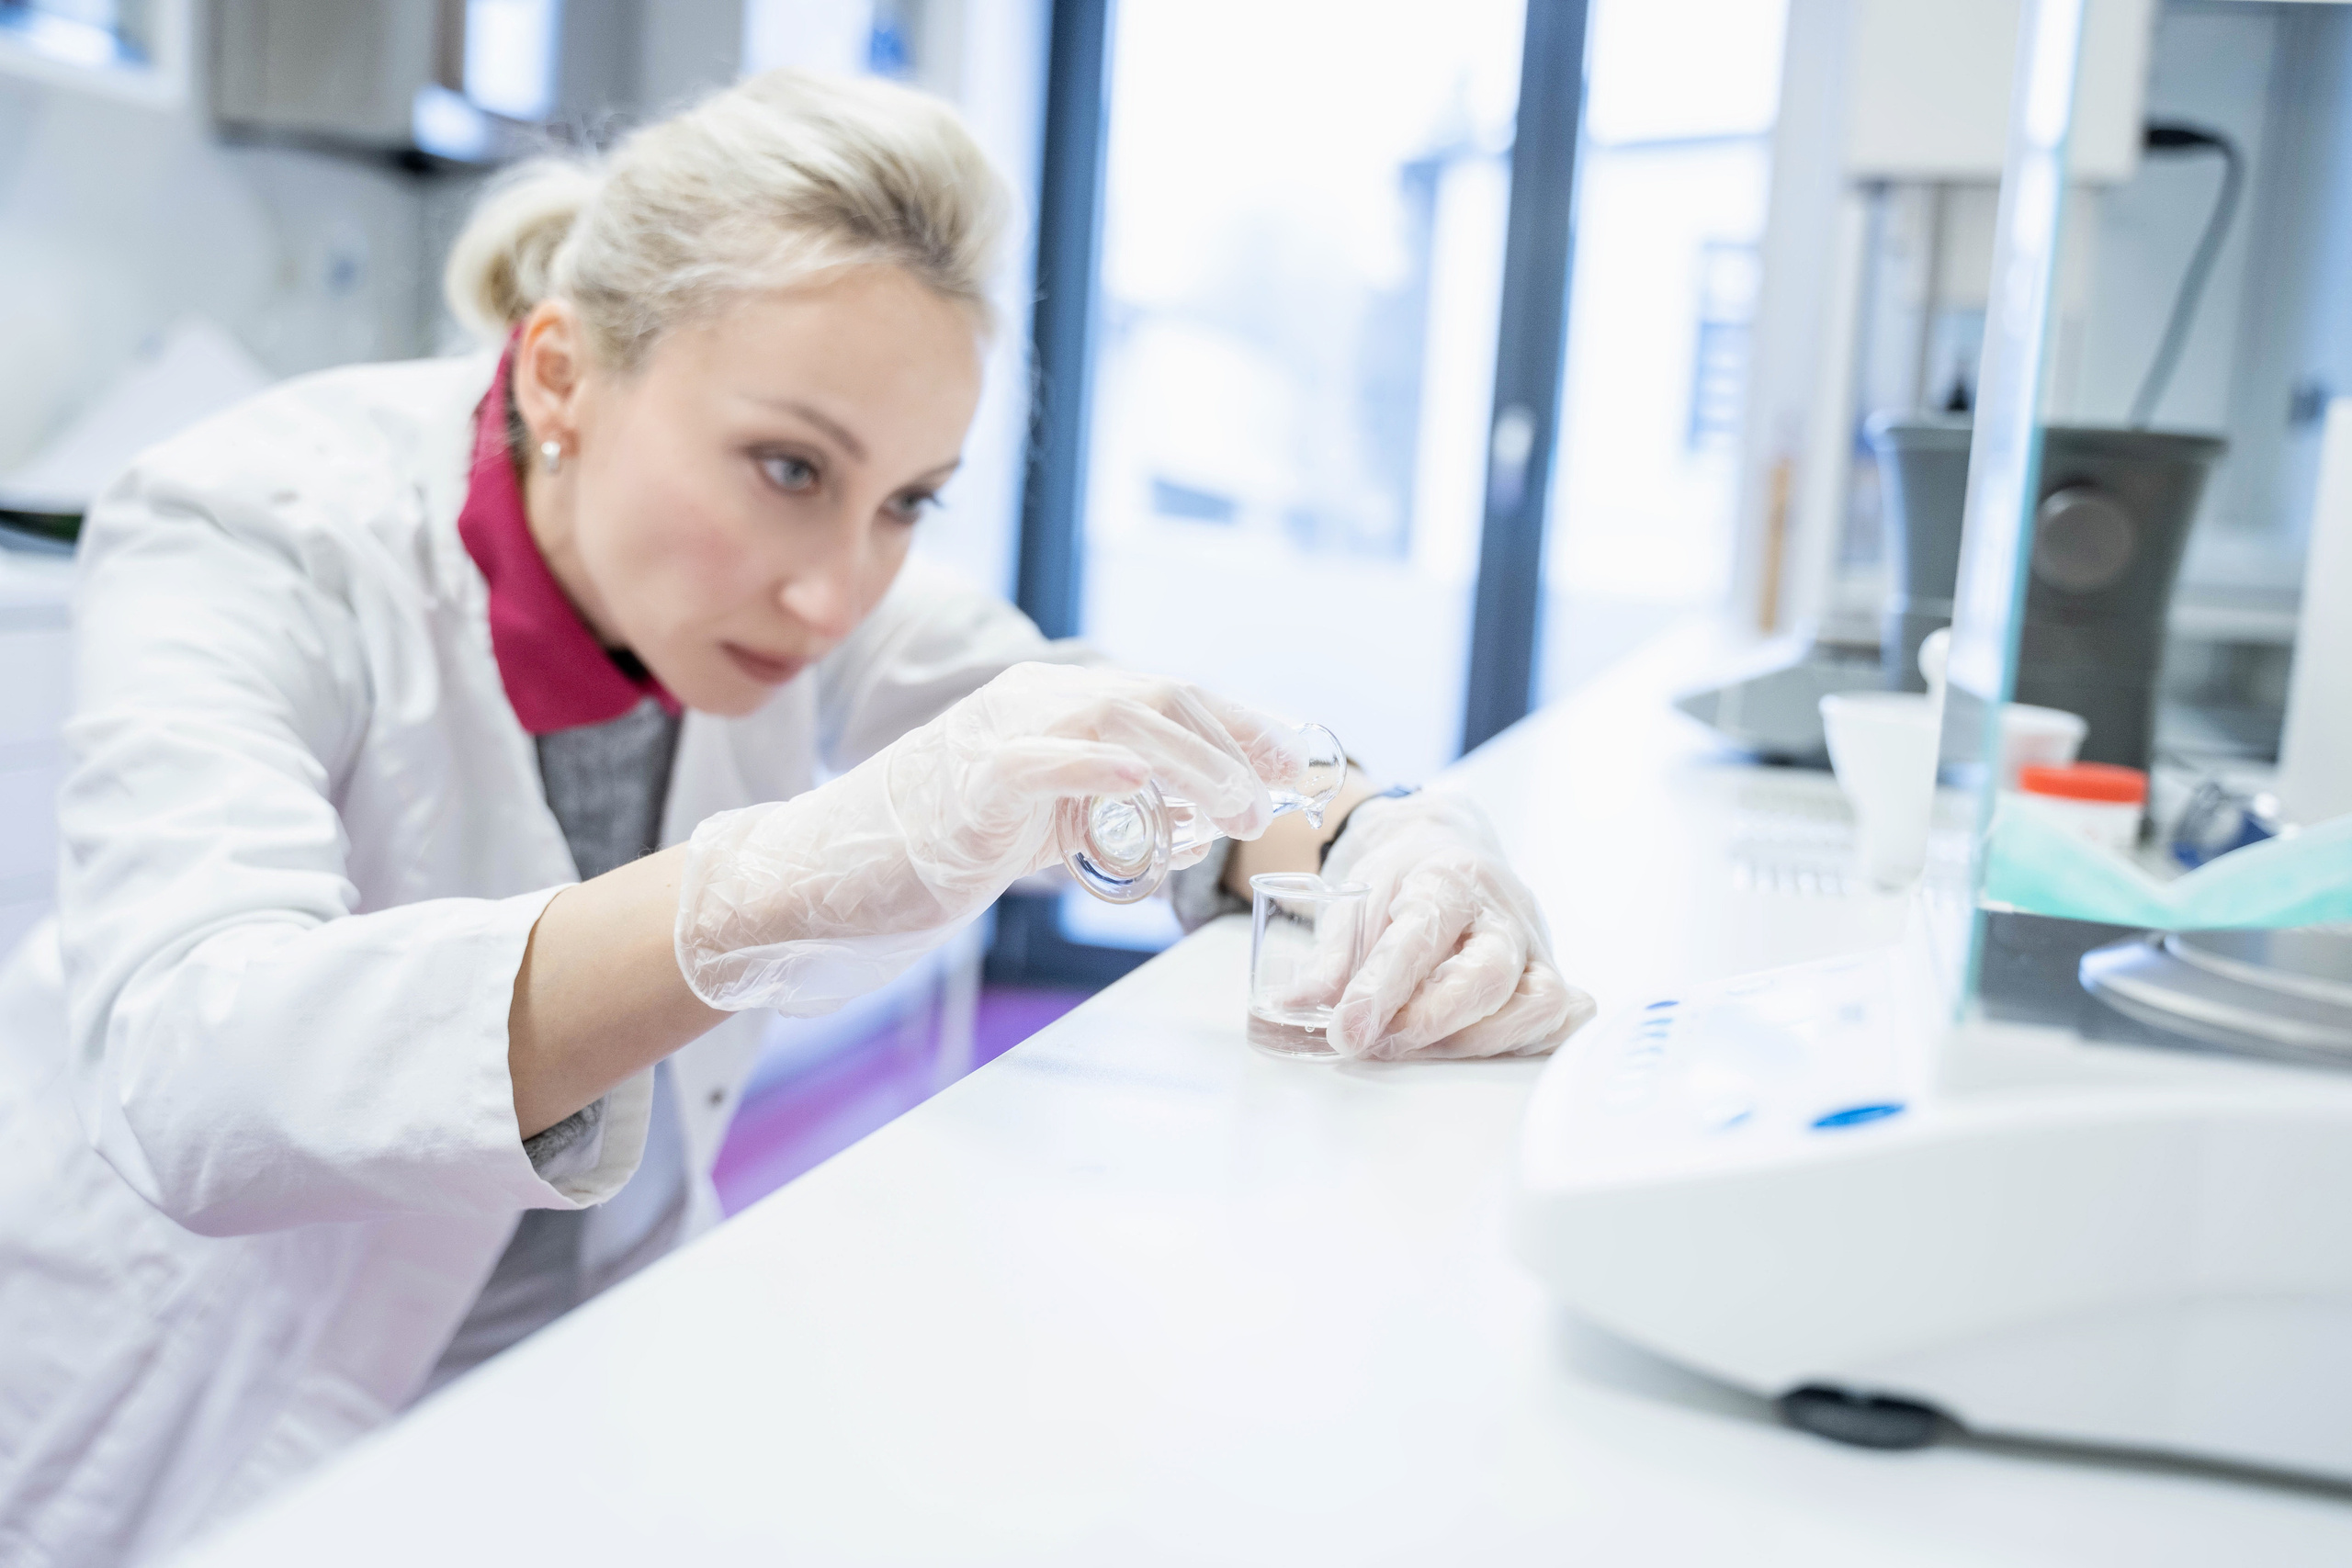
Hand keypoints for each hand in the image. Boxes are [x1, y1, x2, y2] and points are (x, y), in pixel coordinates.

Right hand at [675, 663, 1300, 1012]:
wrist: (825, 872)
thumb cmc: (931, 852)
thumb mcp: (1039, 823)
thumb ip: (1103, 812)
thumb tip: (1183, 824)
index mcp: (1047, 703)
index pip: (1164, 694)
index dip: (1236, 723)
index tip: (1291, 761)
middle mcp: (1029, 700)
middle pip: (1156, 697)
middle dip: (1229, 744)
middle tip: (1273, 799)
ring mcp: (999, 732)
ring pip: (1121, 720)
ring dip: (1192, 765)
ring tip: (1236, 812)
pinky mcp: (973, 780)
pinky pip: (1052, 760)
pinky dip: (1105, 768)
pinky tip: (1148, 789)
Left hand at [1318, 791, 1594, 1060]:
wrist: (1442, 848)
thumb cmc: (1399, 881)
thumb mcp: (1352, 903)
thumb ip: (1329, 960)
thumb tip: (1291, 1007)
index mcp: (1447, 877)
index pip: (1420, 936)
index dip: (1381, 989)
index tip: (1345, 1031)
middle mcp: (1503, 910)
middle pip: (1489, 974)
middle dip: (1431, 1021)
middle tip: (1379, 1044)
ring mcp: (1535, 945)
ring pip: (1539, 1001)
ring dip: (1478, 1042)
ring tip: (1421, 1049)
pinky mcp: (1550, 974)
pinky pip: (1566, 1016)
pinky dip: (1531, 1040)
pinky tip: (1480, 1049)